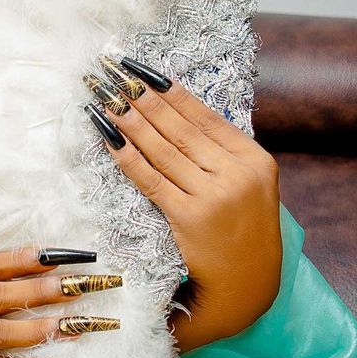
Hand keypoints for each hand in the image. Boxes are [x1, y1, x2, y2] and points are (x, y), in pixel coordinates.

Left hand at [84, 55, 282, 351]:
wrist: (250, 286)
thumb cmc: (242, 230)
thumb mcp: (247, 183)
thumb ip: (219, 151)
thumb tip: (173, 108)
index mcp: (254, 159)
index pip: (202, 115)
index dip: (167, 90)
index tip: (139, 70)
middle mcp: (237, 173)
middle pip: (177, 127)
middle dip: (140, 98)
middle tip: (110, 75)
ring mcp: (214, 195)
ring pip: (161, 148)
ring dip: (128, 119)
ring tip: (104, 97)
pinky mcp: (190, 217)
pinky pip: (150, 178)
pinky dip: (126, 155)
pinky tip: (108, 136)